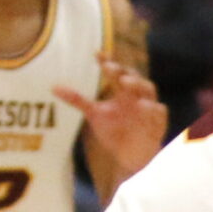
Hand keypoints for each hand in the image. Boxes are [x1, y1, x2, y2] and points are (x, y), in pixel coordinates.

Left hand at [55, 54, 165, 175]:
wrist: (131, 158)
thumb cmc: (115, 132)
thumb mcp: (94, 115)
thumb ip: (77, 100)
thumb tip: (53, 87)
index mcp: (122, 92)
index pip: (116, 72)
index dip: (108, 62)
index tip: (97, 54)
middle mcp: (136, 96)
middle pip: (134, 78)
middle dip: (124, 72)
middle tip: (109, 69)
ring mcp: (148, 108)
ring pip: (149, 90)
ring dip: (138, 85)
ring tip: (125, 83)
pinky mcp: (157, 123)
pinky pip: (159, 112)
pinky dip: (152, 109)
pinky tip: (143, 106)